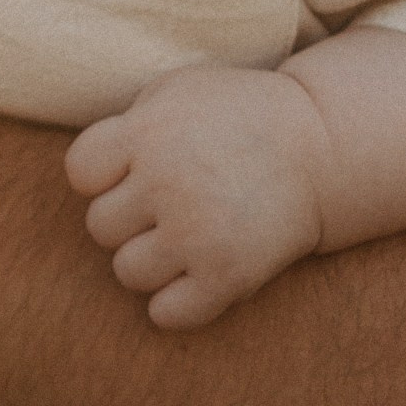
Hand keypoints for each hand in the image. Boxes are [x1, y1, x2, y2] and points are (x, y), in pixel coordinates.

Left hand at [67, 66, 327, 328]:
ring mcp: (197, 232)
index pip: (81, 172)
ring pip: (127, 272)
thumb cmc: (240, 116)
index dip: (104, 175)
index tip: (137, 171)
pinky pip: (166, 314)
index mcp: (148, 132)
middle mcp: (167, 182)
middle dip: (131, 219)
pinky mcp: (227, 276)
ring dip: (151, 261)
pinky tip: (198, 277)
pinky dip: (176, 304)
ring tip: (186, 239)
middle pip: (101, 227)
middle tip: (171, 206)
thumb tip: (88, 171)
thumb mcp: (179, 91)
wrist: (324, 148)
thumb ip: (128, 123)